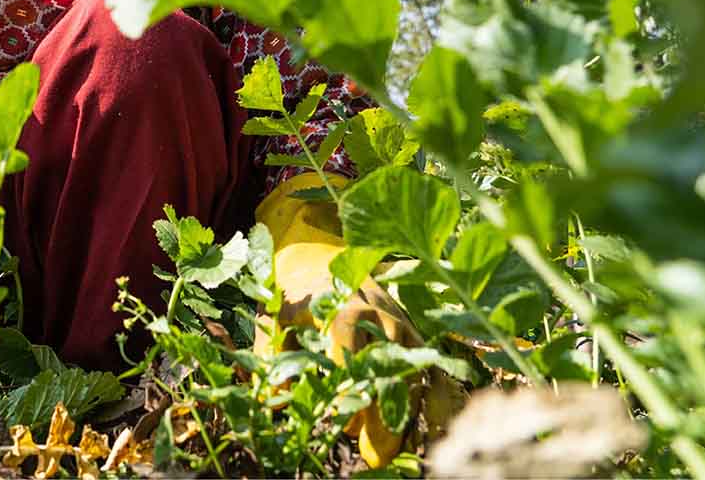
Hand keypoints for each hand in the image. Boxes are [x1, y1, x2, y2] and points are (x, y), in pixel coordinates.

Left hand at [255, 176, 421, 468]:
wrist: (318, 251)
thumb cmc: (290, 287)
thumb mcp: (273, 313)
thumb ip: (272, 351)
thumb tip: (272, 398)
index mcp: (342, 301)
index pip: (348, 339)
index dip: (347, 377)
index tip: (341, 415)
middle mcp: (380, 313)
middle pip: (388, 365)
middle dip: (381, 412)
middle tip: (372, 454)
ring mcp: (402, 326)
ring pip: (412, 375)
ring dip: (403, 417)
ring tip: (388, 453)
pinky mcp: (413, 338)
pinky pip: (429, 374)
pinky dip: (433, 404)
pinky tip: (428, 435)